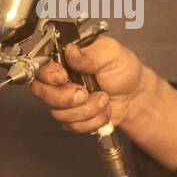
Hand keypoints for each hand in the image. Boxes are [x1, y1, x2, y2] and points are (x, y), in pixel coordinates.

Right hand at [29, 36, 145, 133]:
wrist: (135, 95)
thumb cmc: (123, 70)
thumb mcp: (110, 53)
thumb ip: (89, 52)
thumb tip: (70, 51)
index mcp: (64, 58)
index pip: (41, 66)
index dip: (48, 75)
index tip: (63, 78)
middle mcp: (59, 79)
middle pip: (42, 92)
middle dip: (66, 98)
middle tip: (85, 93)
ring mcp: (64, 100)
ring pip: (58, 113)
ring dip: (86, 110)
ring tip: (103, 98)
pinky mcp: (72, 117)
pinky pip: (72, 125)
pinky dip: (92, 120)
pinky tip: (102, 110)